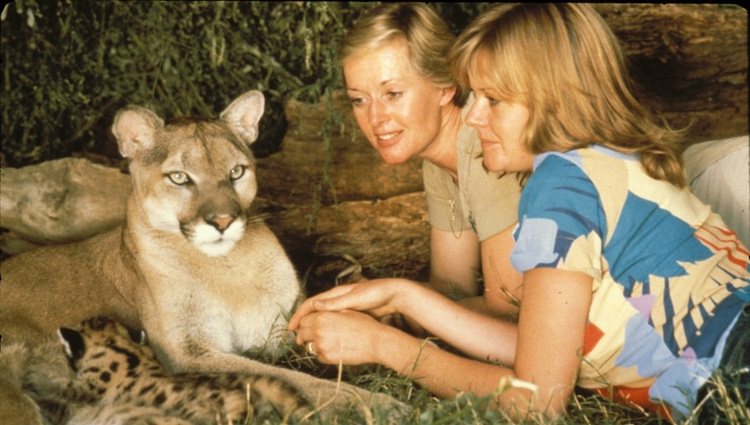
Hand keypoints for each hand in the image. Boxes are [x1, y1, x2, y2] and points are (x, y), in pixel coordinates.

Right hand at [288, 278, 415, 330]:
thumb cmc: (375, 294)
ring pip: (322, 318)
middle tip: (295, 337)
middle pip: (314, 311)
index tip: (291, 328)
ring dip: (312, 327)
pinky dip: (324, 329)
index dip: (300, 315)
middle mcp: (337, 299)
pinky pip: (332, 322)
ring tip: (306, 340)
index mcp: (335, 293)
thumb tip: (316, 304)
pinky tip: (324, 339)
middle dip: (303, 323)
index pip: (311, 304)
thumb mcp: (354, 299)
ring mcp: (344, 307)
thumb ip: (336, 302)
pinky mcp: (351, 314)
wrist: (393, 295)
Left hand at [293, 309, 392, 364]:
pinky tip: (333, 350)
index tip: (306, 327)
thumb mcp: (344, 311)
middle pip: (302, 334)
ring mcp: (322, 345)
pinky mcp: (327, 358)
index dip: (305, 324)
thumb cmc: (363, 324)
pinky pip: (318, 356)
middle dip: (304, 335)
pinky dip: (322, 354)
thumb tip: (316, 311)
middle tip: (308, 337)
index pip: (303, 320)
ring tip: (325, 343)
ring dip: (313, 345)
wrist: (375, 341)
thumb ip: (327, 311)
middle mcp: (318, 330)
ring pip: (308, 346)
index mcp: (322, 316)